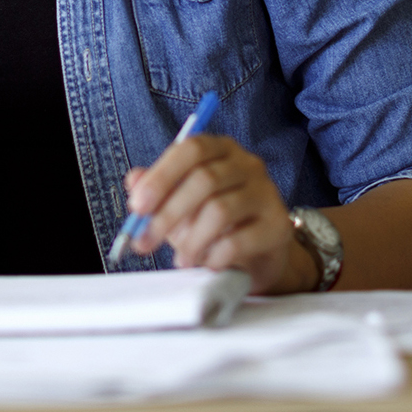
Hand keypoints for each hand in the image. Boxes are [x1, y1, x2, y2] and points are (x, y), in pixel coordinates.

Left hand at [123, 134, 317, 294]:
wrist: (259, 253)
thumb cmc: (214, 222)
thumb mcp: (180, 203)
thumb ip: (157, 190)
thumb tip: (133, 181)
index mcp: (221, 148)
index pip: (191, 148)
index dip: (161, 176)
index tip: (137, 207)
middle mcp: (247, 164)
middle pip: (204, 179)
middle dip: (168, 214)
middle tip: (144, 242)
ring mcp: (267, 192)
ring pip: (220, 210)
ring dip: (191, 240)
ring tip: (180, 259)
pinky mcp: (278, 225)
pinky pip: (239, 240)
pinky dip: (214, 255)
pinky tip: (207, 263)